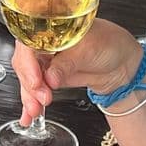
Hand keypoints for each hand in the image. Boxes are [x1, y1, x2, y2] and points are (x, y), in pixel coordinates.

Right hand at [12, 20, 145, 122]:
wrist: (121, 63)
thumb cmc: (108, 44)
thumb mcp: (89, 50)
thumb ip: (68, 63)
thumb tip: (50, 78)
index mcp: (51, 28)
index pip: (29, 43)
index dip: (29, 63)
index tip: (36, 81)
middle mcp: (44, 43)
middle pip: (25, 63)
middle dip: (30, 84)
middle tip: (42, 98)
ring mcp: (45, 62)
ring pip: (27, 79)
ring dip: (29, 96)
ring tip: (35, 111)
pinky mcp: (47, 78)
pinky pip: (34, 90)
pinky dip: (30, 103)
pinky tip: (27, 117)